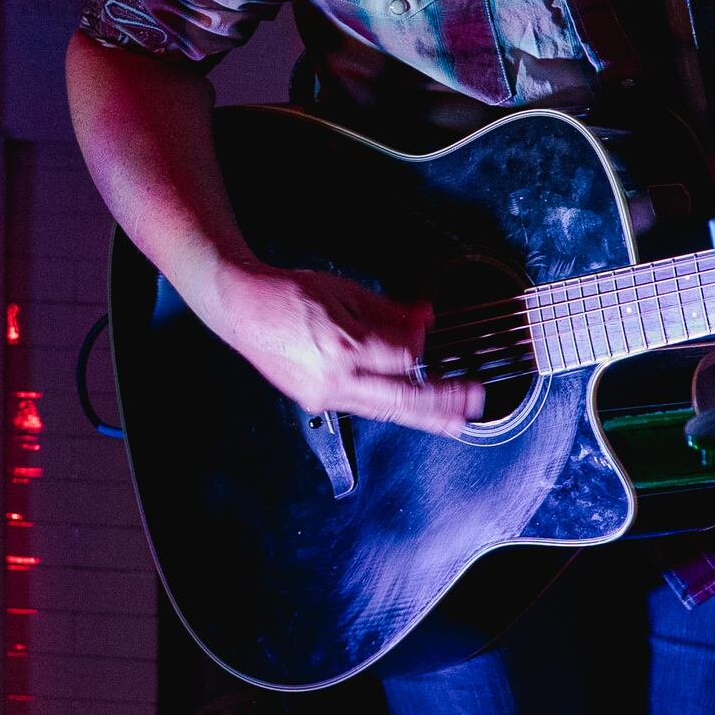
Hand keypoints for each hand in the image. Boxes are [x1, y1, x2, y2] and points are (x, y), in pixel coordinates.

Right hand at [200, 261, 474, 438]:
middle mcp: (335, 378)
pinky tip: (410, 409)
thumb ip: (388, 311)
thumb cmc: (285, 295)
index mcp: (344, 346)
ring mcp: (325, 395)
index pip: (403, 356)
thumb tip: (424, 319)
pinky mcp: (317, 402)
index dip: (422, 344)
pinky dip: (391, 409)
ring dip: (424, 416)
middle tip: (473, 402)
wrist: (241, 309)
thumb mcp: (343, 292)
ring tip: (454, 422)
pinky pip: (364, 408)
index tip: (429, 330)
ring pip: (385, 411)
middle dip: (443, 402)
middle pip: (403, 398)